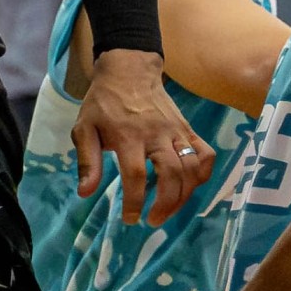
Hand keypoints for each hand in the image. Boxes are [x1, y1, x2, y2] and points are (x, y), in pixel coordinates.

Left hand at [76, 49, 212, 224]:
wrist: (129, 70)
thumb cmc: (103, 103)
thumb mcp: (84, 129)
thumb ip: (87, 161)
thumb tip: (85, 193)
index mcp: (129, 136)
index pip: (137, 175)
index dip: (135, 202)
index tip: (131, 219)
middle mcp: (157, 134)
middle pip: (172, 174)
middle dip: (166, 204)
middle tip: (153, 220)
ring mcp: (176, 131)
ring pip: (191, 168)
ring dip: (184, 195)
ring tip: (169, 210)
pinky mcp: (188, 129)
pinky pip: (206, 153)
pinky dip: (203, 173)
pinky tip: (191, 186)